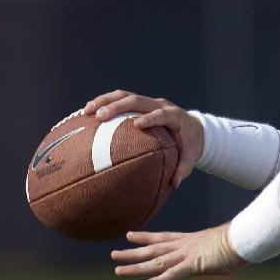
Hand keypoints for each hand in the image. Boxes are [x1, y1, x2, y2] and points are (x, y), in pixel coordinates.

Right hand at [84, 89, 203, 187]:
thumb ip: (184, 168)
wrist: (192, 127)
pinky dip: (104, 102)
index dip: (151, 118)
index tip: (137, 124)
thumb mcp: (191, 156)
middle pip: (138, 100)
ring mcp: (149, 102)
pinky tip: (87, 112)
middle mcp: (161, 104)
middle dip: (118, 106)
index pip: (162, 114)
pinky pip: (120, 98)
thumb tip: (175, 184)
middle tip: (100, 116)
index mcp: (175, 116)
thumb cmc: (190, 144)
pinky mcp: (140, 103)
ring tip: (87, 111)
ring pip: (125, 95)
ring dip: (105, 101)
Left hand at [111, 225, 246, 279]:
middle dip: (133, 252)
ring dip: (135, 266)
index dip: (145, 237)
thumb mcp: (221, 247)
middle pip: (153, 249)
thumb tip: (220, 254)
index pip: (163, 237)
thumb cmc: (238, 241)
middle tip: (114, 254)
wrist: (244, 239)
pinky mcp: (193, 265)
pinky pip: (170, 275)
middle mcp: (184, 246)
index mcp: (190, 240)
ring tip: (117, 269)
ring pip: (156, 262)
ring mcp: (186, 255)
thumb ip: (214, 252)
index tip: (130, 235)